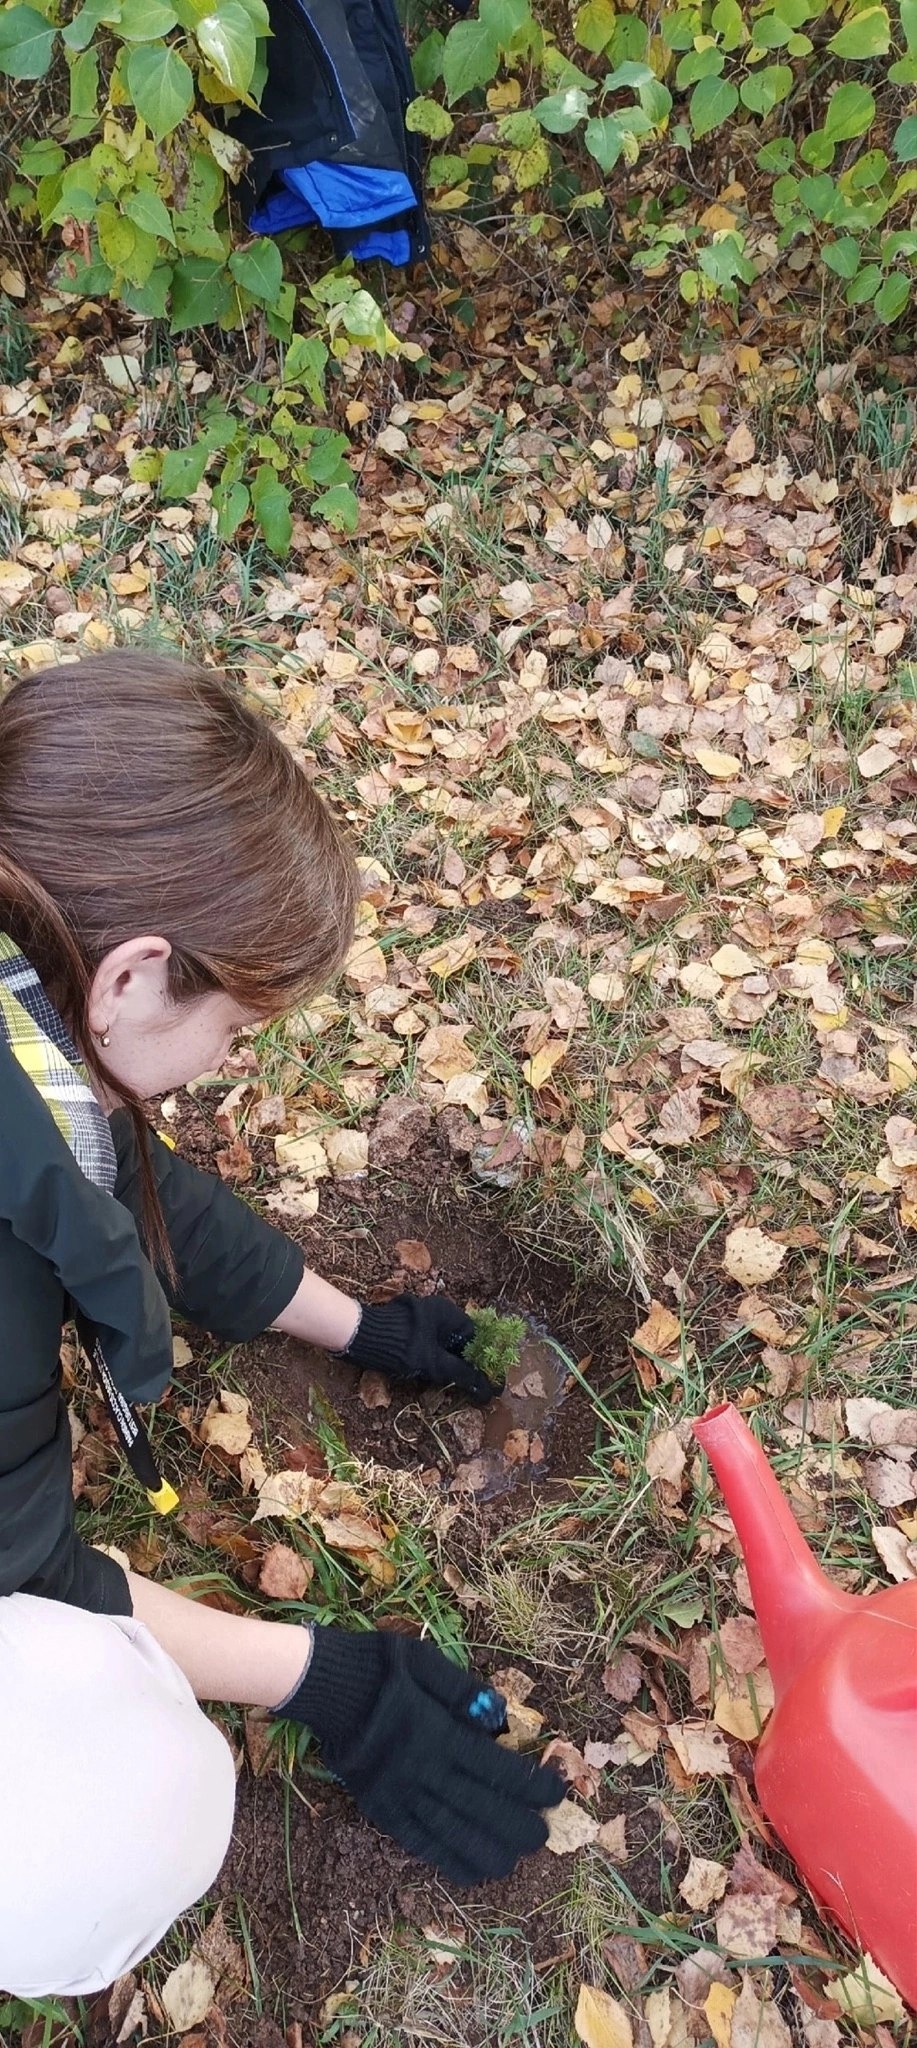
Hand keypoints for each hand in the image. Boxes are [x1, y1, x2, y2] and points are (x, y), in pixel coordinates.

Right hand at [281, 1625, 563, 1883]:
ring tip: (511, 1863)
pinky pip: (415, 1839)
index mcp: (437, 1732)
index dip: (530, 1786)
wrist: (321, 1685)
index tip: (555, 1793)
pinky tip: (466, 1870)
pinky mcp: (379, 1805)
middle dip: (515, 1826)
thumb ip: (462, 1689)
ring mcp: (398, 1792)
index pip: (496, 1769)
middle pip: (478, 1808)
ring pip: (449, 1832)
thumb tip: (500, 1716)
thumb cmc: (376, 1666)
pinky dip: (443, 1858)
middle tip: (542, 1837)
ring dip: (484, 1851)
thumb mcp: (423, 1659)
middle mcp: (421, 1769)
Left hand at [342, 1292, 494, 1402]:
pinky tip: (422, 1373)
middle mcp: (435, 1311)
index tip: (476, 1379)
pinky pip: (424, 1343)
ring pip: (440, 1344)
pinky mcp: (404, 1327)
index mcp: (448, 1312)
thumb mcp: (435, 1364)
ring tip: (441, 1381)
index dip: (477, 1359)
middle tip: (459, 1384)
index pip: (473, 1337)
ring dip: (442, 1362)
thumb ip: (463, 1376)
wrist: (357, 1336)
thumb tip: (490, 1391)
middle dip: (459, 1362)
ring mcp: (418, 1318)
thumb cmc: (401, 1347)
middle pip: (456, 1341)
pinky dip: (427, 1358)